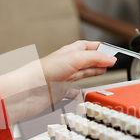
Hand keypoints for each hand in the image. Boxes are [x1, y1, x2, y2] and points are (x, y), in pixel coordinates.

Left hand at [0, 41, 116, 122]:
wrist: (27, 91)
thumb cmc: (43, 72)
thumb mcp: (75, 59)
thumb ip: (94, 58)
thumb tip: (111, 58)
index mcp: (68, 52)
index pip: (87, 46)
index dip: (99, 48)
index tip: (112, 51)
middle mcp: (65, 64)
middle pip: (86, 60)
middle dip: (98, 60)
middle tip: (111, 62)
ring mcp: (62, 78)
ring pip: (81, 73)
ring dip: (92, 72)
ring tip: (102, 71)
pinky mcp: (59, 92)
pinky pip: (72, 90)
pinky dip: (79, 91)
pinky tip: (82, 92)